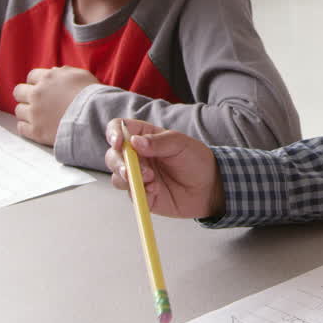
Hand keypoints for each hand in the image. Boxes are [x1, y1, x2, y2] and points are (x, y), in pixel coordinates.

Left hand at [12, 66, 98, 144]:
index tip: (44, 88)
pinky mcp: (36, 131)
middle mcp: (37, 94)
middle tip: (38, 102)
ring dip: (27, 112)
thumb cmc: (93, 96)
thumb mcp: (81, 75)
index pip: (31, 76)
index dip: (37, 82)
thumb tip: (53, 72)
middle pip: (18, 92)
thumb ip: (64, 72)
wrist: (96, 118)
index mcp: (48, 78)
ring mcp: (34, 113)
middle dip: (26, 95)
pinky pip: (21, 128)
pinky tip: (38, 127)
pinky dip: (27, 127)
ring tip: (40, 116)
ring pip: (19, 110)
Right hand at [104, 118, 224, 218]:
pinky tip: (156, 190)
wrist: (210, 188)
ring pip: (117, 176)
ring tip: (152, 180)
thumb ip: (158, 142)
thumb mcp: (181, 144)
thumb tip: (134, 141)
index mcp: (144, 137)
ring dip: (129, 178)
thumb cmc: (196, 160)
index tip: (118, 143)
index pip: (119, 129)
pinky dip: (139, 192)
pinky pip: (130, 193)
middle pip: (113, 155)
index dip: (113, 134)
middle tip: (134, 170)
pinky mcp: (142, 194)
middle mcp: (137, 156)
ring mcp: (138, 175)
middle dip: (119, 162)